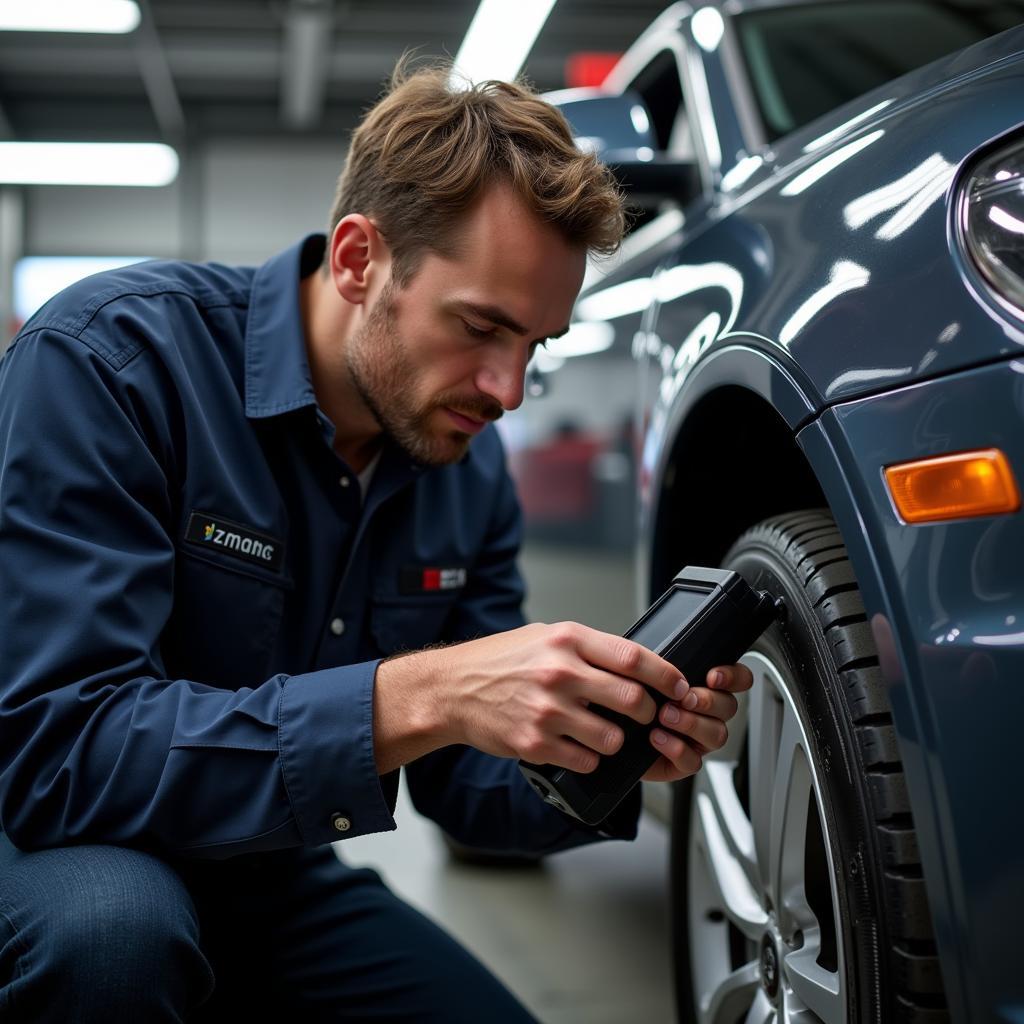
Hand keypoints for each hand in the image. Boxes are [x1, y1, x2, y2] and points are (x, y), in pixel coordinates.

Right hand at [374, 621, 686, 774]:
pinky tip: (577, 746)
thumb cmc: (498, 661)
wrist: (452, 689)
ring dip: (618, 740)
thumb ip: (587, 648)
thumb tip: (633, 664)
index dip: (667, 675)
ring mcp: (548, 710)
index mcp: (567, 640)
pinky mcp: (536, 743)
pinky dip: (589, 757)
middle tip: (645, 715)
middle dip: (648, 713)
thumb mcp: (545, 636)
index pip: (634, 657)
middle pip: (632, 699)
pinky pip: (586, 759)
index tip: (679, 686)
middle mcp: (560, 673)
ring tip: (604, 732)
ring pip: (613, 737)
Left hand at [640, 663, 753, 782]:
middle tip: (682, 698)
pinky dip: (676, 748)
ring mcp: (698, 739)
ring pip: (717, 734)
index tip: (712, 676)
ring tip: (664, 717)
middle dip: (707, 701)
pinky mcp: (683, 763)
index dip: (733, 677)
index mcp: (704, 687)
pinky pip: (694, 761)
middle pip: (729, 707)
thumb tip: (676, 666)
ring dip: (692, 723)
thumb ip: (667, 668)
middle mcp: (707, 714)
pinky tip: (657, 738)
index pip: (738, 679)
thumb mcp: (647, 672)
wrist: (608, 730)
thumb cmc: (631, 698)